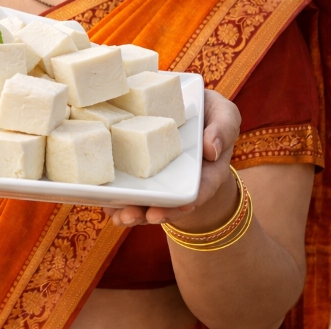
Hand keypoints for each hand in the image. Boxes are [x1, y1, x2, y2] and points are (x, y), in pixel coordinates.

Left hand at [103, 89, 241, 227]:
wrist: (183, 113)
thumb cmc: (207, 113)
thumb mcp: (223, 115)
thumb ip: (224, 128)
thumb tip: (211, 149)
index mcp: (206, 170)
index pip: (202, 189)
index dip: (192, 199)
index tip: (183, 206)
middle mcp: (181, 181)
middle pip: (170, 203)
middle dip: (157, 212)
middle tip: (145, 216)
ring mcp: (159, 181)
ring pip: (147, 203)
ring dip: (134, 213)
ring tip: (121, 217)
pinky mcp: (138, 175)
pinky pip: (127, 192)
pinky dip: (116, 202)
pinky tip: (106, 207)